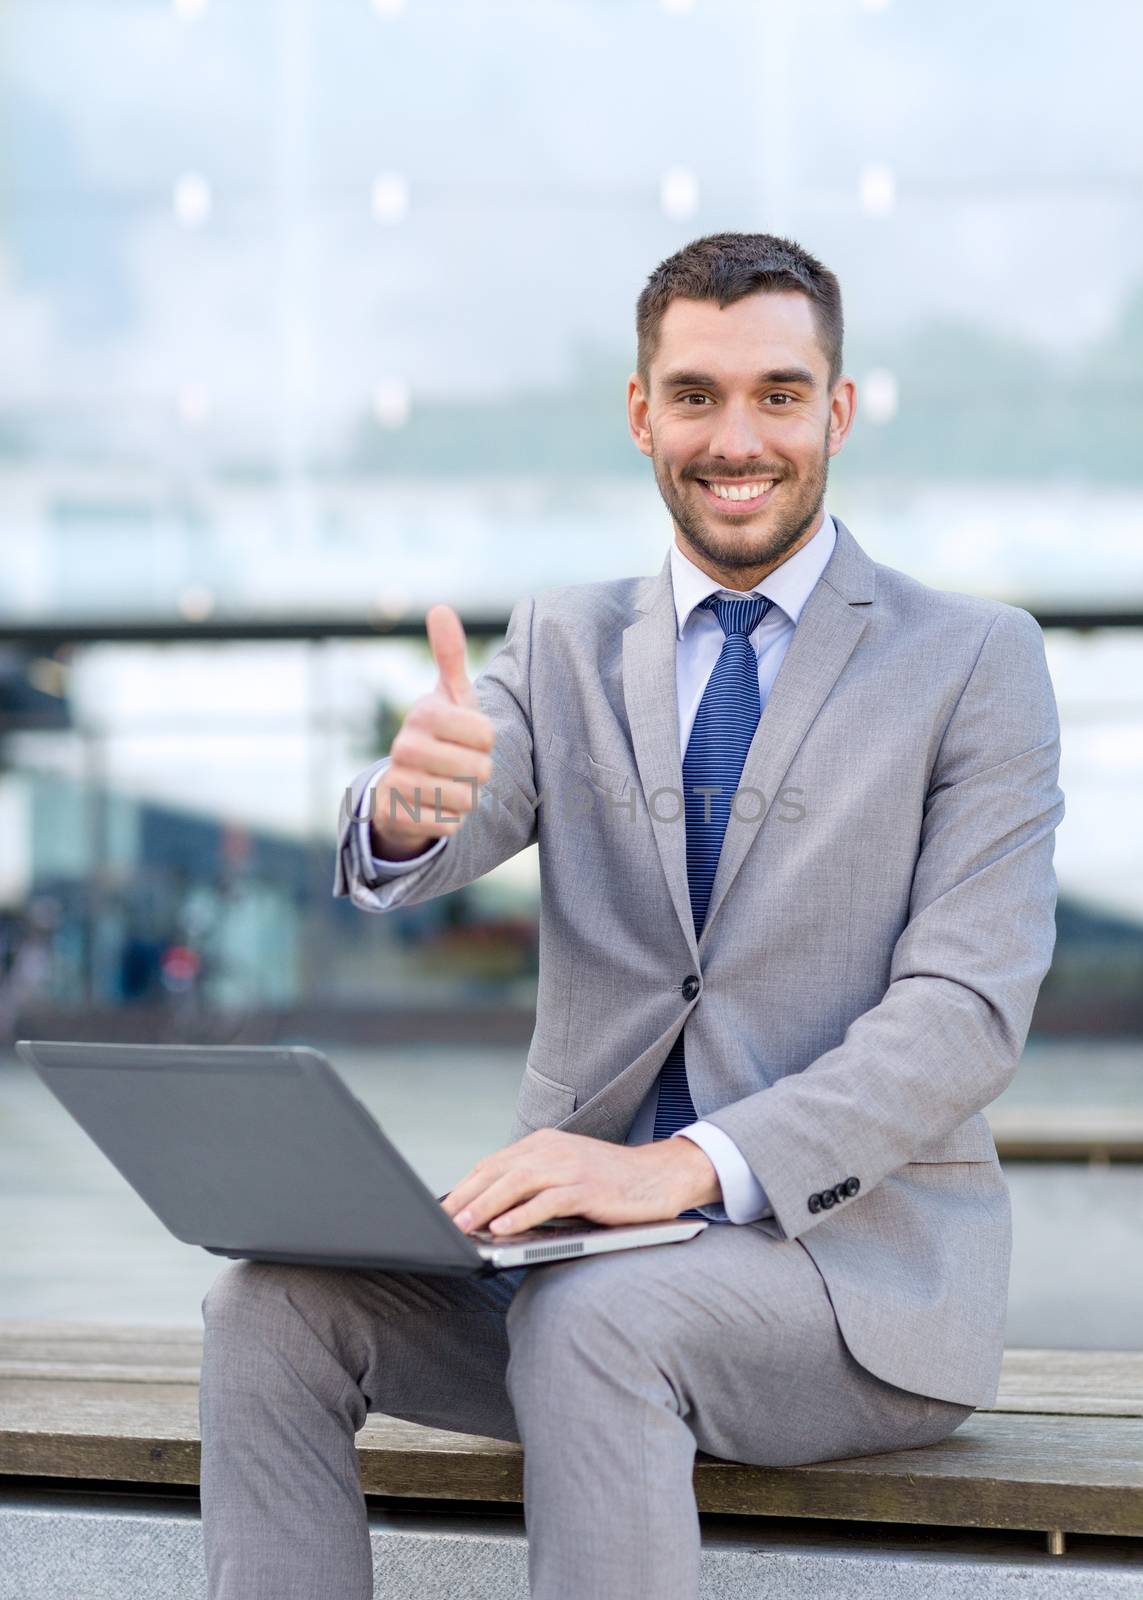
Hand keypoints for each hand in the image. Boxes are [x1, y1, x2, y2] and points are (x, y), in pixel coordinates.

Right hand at [372, 604, 496, 858]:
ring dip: (465, 798)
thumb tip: (440, 607)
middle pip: (480, 770)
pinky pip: (451, 825)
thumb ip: (450, 655)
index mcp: (424, 713)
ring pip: (466, 800)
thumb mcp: (450, 697)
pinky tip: (432, 807)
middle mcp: (405, 745)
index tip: (467, 738)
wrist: (404, 786)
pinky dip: (450, 821)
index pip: (487, 735)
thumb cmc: (441, 736)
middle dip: (478, 773)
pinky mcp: (397, 815)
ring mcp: (398, 781)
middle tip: (459, 766)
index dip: (486, 742)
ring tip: (446, 786)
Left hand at [442, 1129, 720, 1235]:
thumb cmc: (611, 1182)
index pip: (493, 1164)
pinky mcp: (587, 1188)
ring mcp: (570, 1167)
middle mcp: (553, 1149)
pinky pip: (546, 1202)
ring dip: (484, 1206)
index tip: (442, 1208)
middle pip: (497, 1172)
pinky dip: (520, 1215)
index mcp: (544, 1143)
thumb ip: (534, 1185)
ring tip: (462, 1227)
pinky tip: (502, 1229)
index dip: (465, 1186)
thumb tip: (492, 1212)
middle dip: (465, 1197)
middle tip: (442, 1221)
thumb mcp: (567, 1174)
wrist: (661, 1176)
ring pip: (516, 1184)